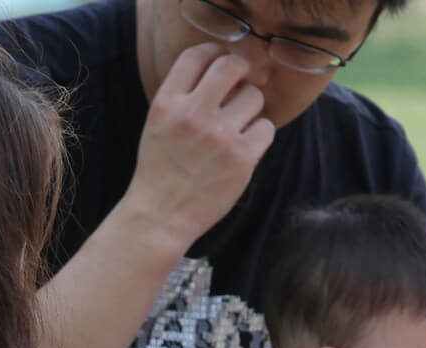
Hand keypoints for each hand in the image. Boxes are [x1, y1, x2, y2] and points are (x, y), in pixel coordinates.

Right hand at [123, 44, 274, 251]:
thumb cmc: (160, 172)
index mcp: (167, 103)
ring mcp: (219, 136)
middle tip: (242, 85)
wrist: (160, 216)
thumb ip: (183, 97)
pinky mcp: (242, 158)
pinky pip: (266, 128)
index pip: (197, 55)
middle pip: (231, 66)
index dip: (214, 53)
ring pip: (254, 97)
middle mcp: (193, 114)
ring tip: (238, 127)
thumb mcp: (158, 125)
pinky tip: (246, 146)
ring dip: (251, 108)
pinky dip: (260, 135)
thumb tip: (223, 72)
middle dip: (241, 71)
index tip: (220, 64)